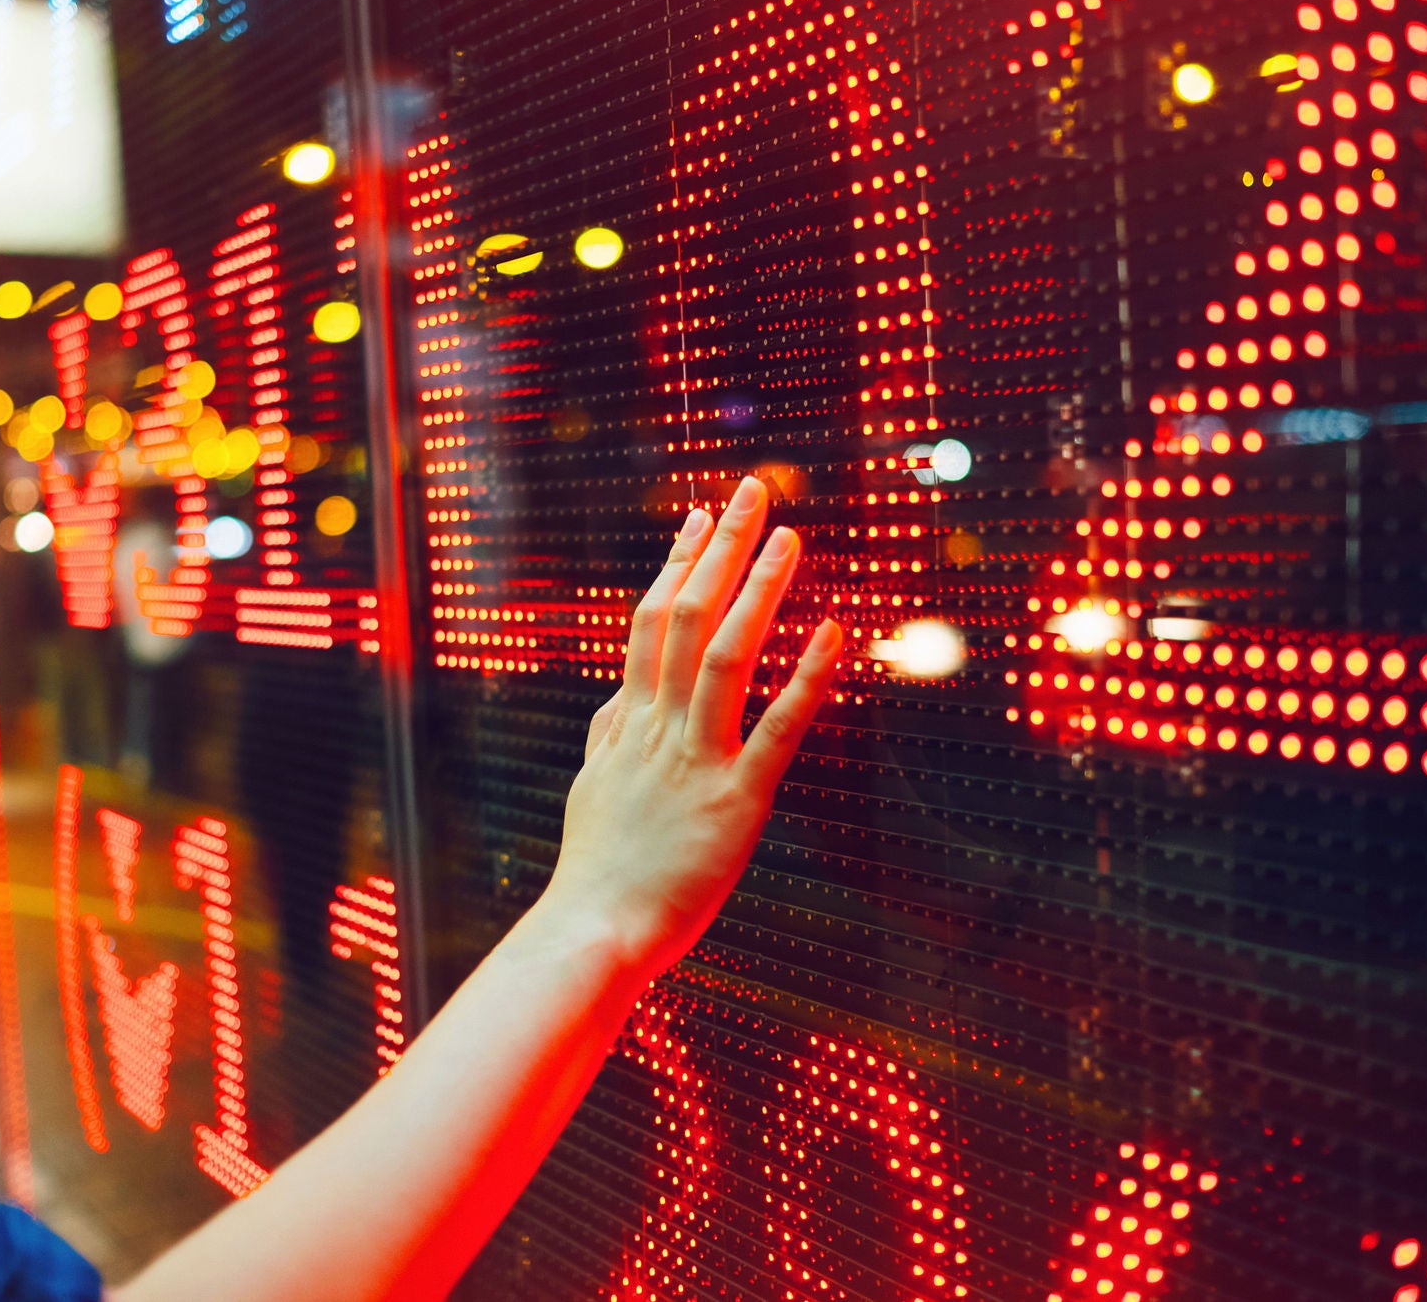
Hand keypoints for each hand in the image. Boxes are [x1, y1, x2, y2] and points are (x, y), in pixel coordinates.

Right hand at [540, 476, 842, 980]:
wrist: (591, 934)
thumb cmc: (597, 873)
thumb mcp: (592, 789)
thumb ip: (610, 737)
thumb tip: (620, 696)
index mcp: (628, 725)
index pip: (651, 625)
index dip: (678, 565)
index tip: (701, 517)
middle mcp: (657, 729)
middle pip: (686, 617)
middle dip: (722, 550)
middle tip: (753, 491)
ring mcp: (695, 760)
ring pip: (725, 654)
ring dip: (758, 589)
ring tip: (790, 536)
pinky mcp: (734, 800)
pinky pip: (775, 727)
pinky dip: (807, 676)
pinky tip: (835, 630)